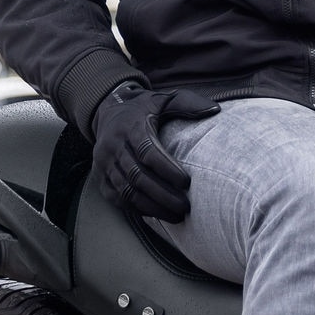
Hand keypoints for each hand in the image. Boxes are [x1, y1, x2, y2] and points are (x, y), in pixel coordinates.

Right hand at [91, 83, 217, 221]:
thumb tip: (215, 110)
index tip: (187, 183)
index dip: (167, 169)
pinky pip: (116, 198)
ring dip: (151, 207)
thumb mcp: (164, 99)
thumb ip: (188, 104)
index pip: (147, 151)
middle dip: (163, 195)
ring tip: (176, 216)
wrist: (107, 111)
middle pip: (137, 176)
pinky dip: (135, 208)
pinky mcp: (99, 177)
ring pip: (126, 191)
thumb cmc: (143, 108)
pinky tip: (156, 214)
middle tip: (185, 207)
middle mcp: (112, 146)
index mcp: (130, 126)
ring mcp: (103, 163)